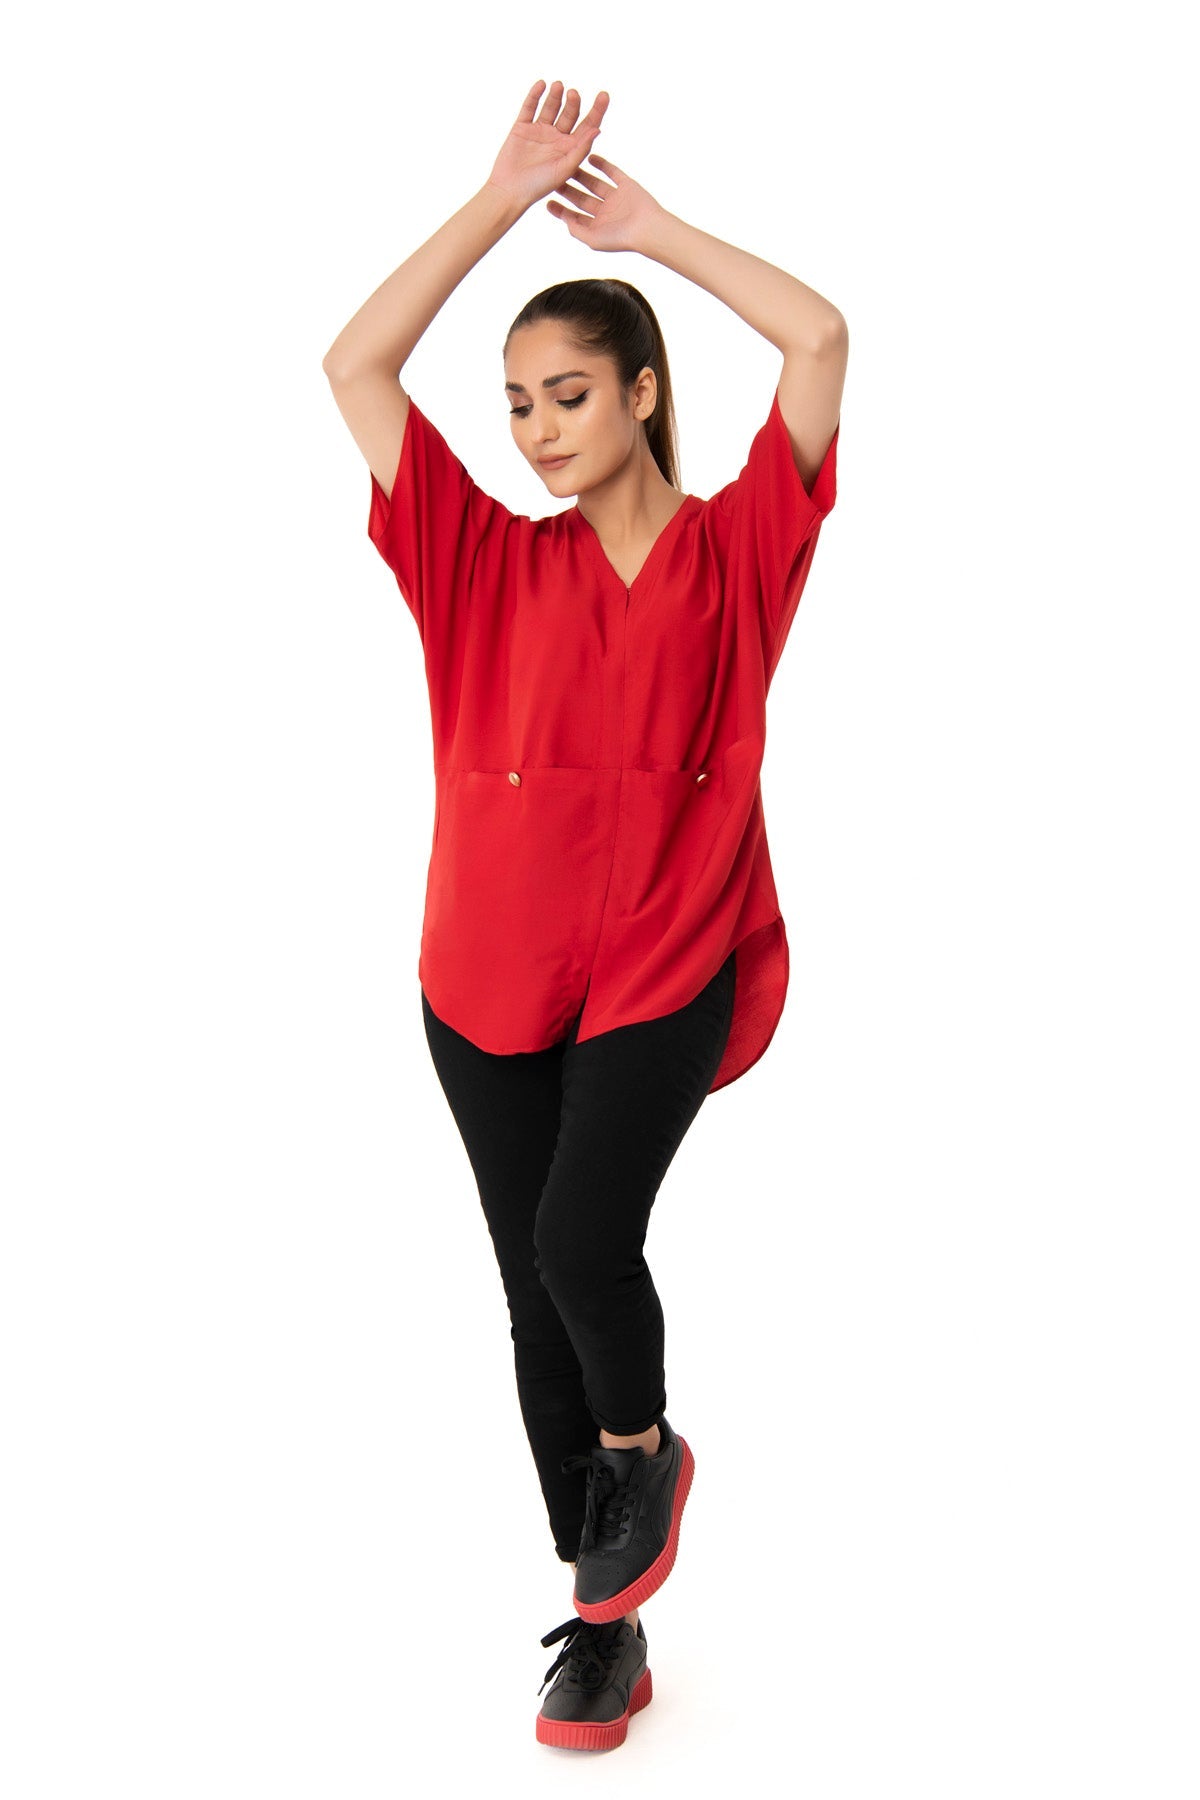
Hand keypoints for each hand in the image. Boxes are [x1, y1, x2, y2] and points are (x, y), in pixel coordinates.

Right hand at [486, 79, 608, 212]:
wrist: (510, 190)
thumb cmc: (539, 186)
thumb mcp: (564, 169)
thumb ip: (580, 149)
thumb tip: (597, 130)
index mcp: (570, 148)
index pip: (588, 125)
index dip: (597, 110)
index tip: (604, 95)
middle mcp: (557, 137)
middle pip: (570, 113)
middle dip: (573, 103)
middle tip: (573, 95)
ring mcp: (540, 131)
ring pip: (551, 107)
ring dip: (556, 95)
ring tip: (559, 86)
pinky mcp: (522, 127)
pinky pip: (530, 107)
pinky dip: (535, 95)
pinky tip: (541, 84)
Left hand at [545, 154, 667, 253]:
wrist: (647, 227)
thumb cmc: (622, 238)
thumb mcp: (593, 239)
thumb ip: (577, 230)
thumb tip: (565, 221)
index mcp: (598, 227)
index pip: (576, 217)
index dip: (561, 211)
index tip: (548, 202)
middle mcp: (606, 212)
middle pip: (582, 199)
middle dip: (568, 190)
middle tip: (554, 179)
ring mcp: (616, 198)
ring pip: (594, 184)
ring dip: (581, 175)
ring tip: (568, 164)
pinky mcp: (627, 185)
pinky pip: (612, 172)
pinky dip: (602, 164)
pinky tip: (590, 156)